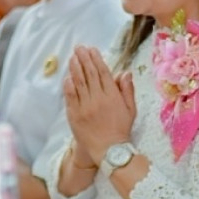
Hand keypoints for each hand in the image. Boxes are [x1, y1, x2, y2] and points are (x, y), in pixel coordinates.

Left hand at [63, 45, 137, 165]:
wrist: (109, 151)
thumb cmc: (121, 129)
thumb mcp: (131, 109)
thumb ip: (127, 90)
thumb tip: (125, 72)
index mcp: (112, 97)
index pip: (103, 73)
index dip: (96, 59)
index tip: (92, 50)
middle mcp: (98, 100)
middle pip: (89, 74)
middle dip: (84, 59)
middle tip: (79, 48)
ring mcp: (85, 107)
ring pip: (79, 83)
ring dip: (75, 68)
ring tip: (72, 57)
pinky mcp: (75, 115)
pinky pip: (70, 97)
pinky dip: (68, 85)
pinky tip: (67, 76)